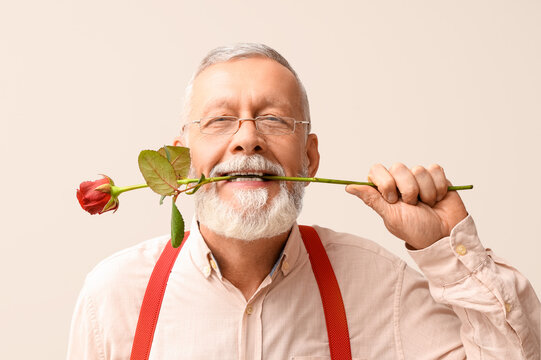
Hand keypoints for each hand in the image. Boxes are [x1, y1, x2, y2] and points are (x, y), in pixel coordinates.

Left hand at [345, 163, 467, 248]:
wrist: (444, 236)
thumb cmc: (416, 230)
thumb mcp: (391, 217)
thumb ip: (372, 199)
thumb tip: (349, 187)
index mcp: (385, 190)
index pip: (376, 170)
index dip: (385, 182)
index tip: (392, 199)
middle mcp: (400, 181)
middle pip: (398, 167)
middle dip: (408, 189)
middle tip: (412, 205)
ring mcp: (418, 178)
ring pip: (419, 169)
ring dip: (425, 192)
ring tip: (426, 205)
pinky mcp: (436, 177)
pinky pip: (435, 170)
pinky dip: (438, 187)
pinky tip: (437, 199)